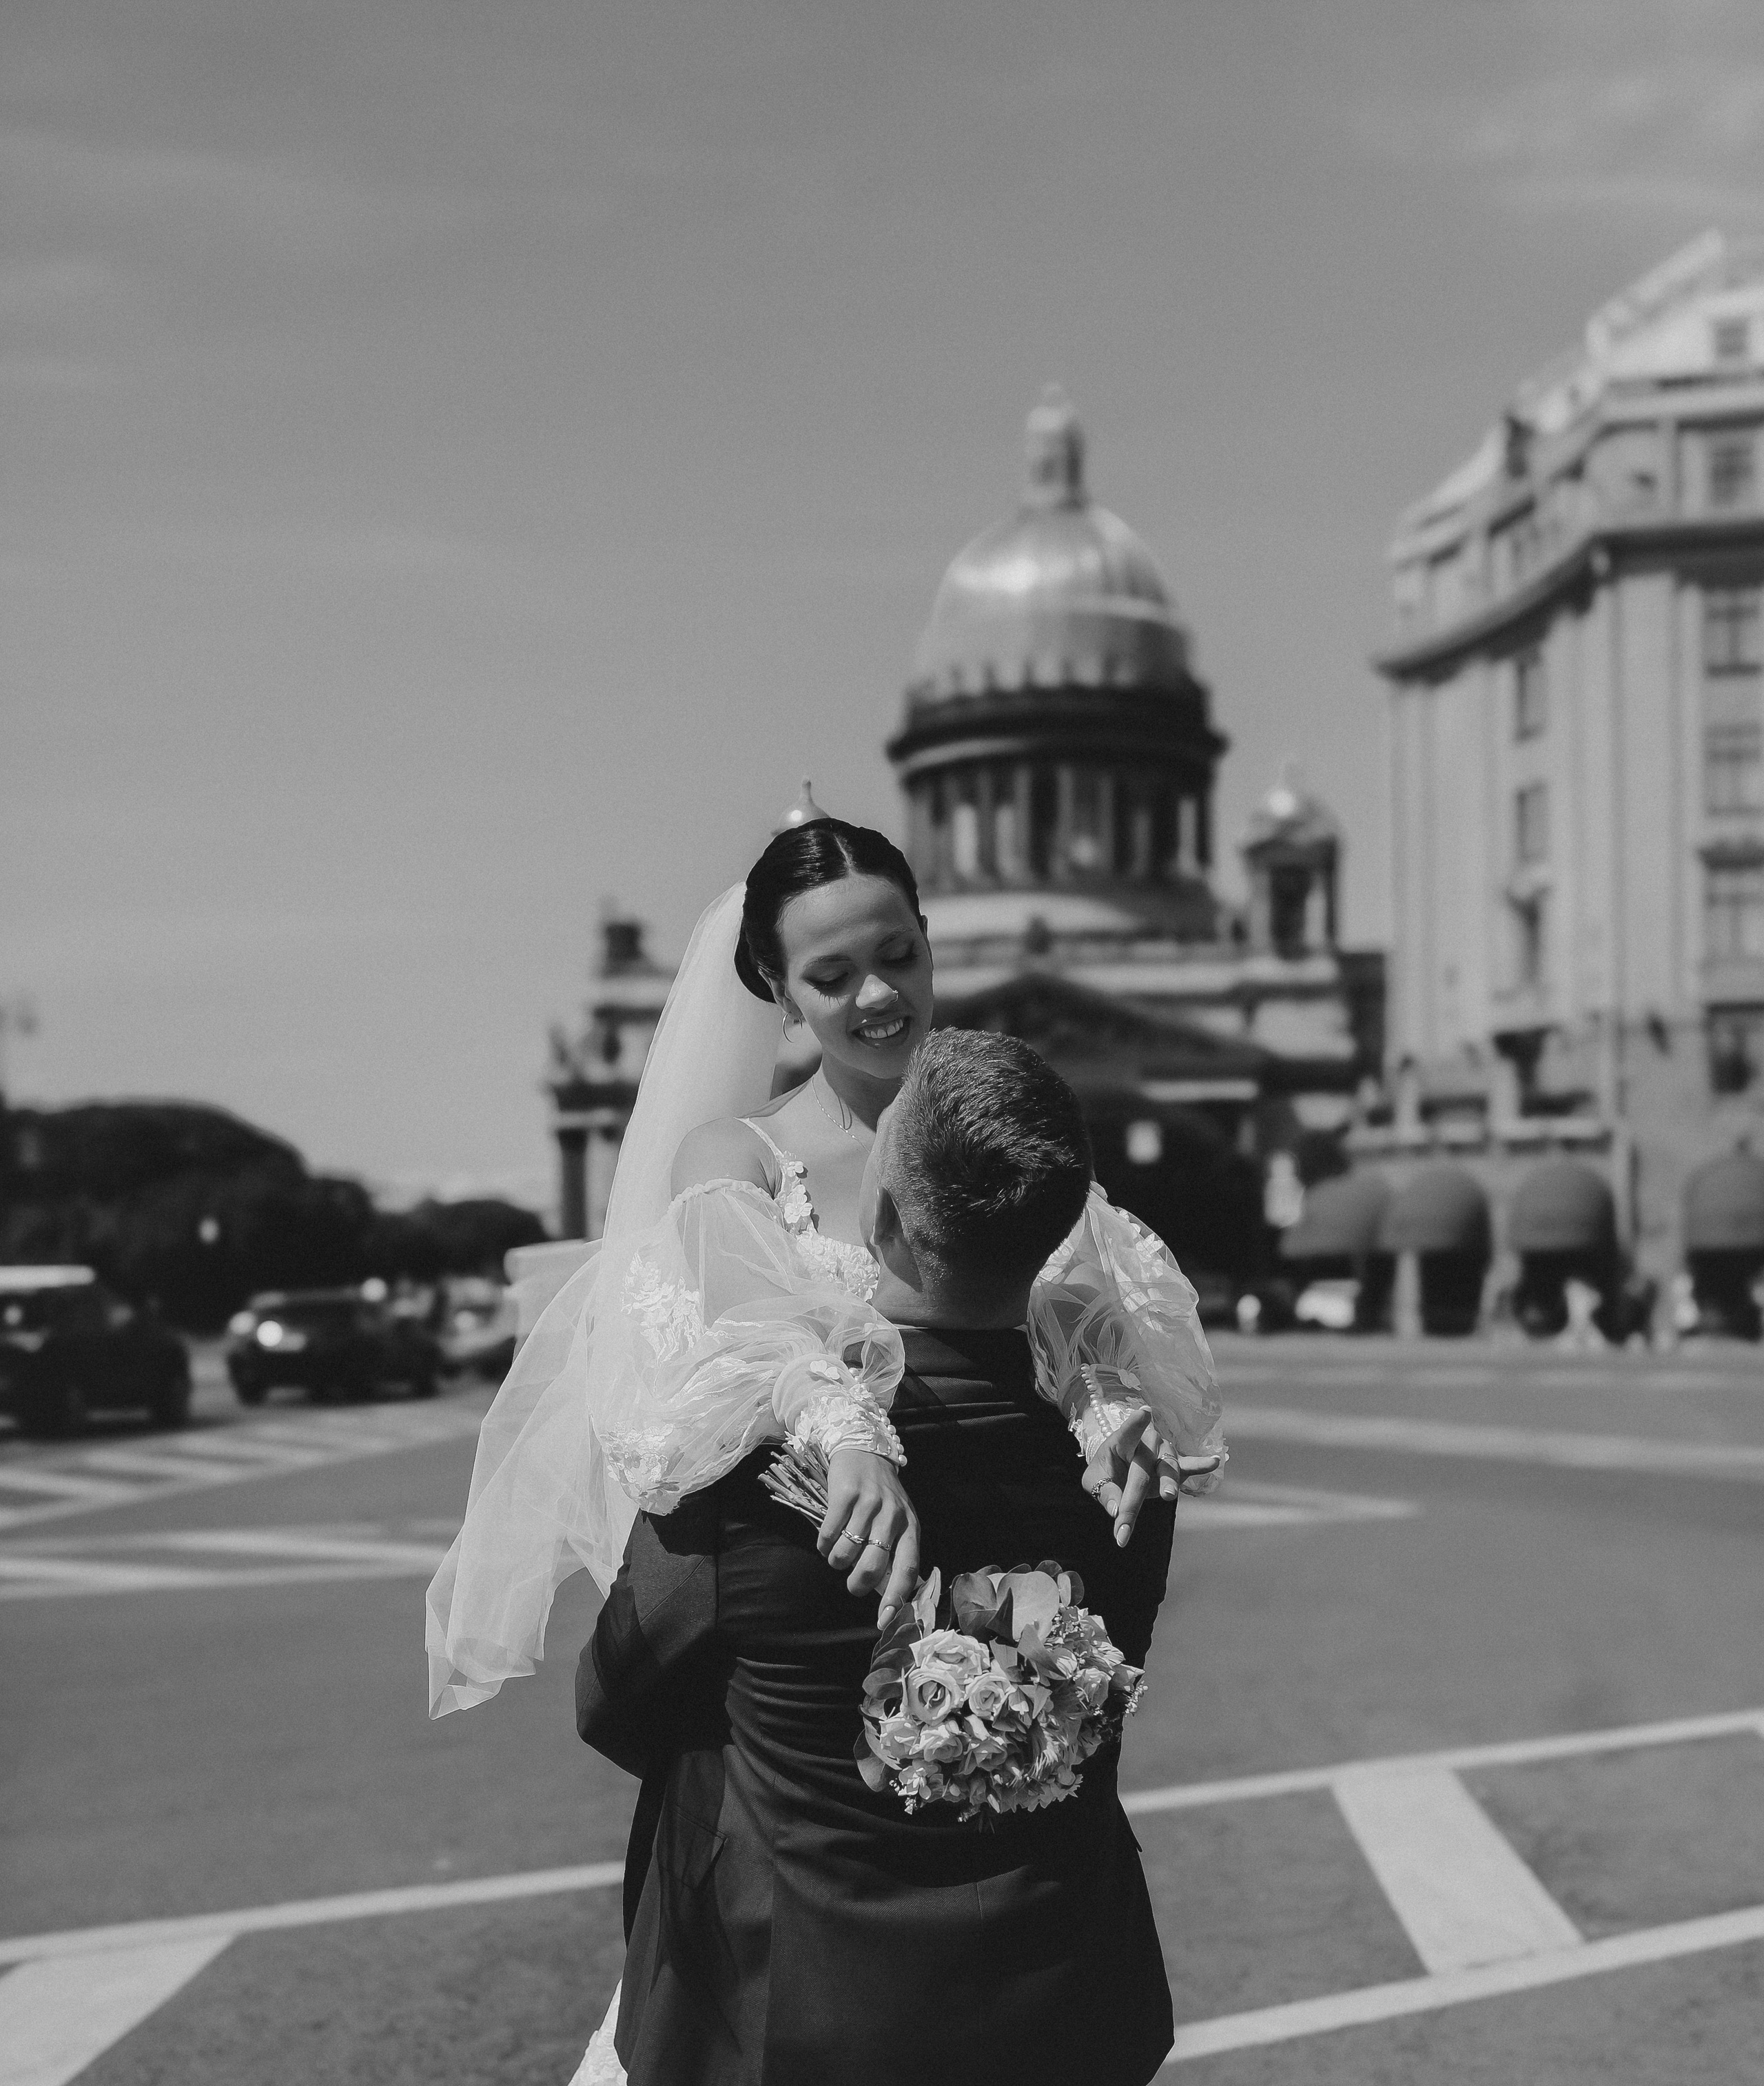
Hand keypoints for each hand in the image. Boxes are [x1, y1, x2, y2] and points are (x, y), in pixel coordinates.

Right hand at [819, 1447, 921, 1624]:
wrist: (864, 1450)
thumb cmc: (882, 1496)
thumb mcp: (897, 1522)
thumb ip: (894, 1553)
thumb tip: (886, 1595)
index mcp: (910, 1527)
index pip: (907, 1569)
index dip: (895, 1598)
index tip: (882, 1620)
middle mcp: (892, 1515)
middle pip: (872, 1566)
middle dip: (857, 1584)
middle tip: (851, 1584)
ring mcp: (869, 1503)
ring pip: (847, 1553)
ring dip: (836, 1561)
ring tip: (837, 1554)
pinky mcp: (845, 1494)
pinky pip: (828, 1534)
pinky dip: (824, 1544)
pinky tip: (827, 1540)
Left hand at [1083, 1415, 1221, 1545]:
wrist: (1119, 1471)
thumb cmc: (1106, 1471)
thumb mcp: (1094, 1481)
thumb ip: (1104, 1493)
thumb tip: (1116, 1511)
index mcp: (1122, 1442)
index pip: (1128, 1431)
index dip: (1136, 1423)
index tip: (1145, 1412)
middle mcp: (1145, 1443)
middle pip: (1142, 1468)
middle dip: (1133, 1498)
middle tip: (1124, 1519)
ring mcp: (1162, 1453)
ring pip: (1167, 1467)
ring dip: (1167, 1483)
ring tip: (1167, 1496)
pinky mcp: (1175, 1466)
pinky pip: (1189, 1466)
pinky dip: (1201, 1465)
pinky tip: (1214, 1461)